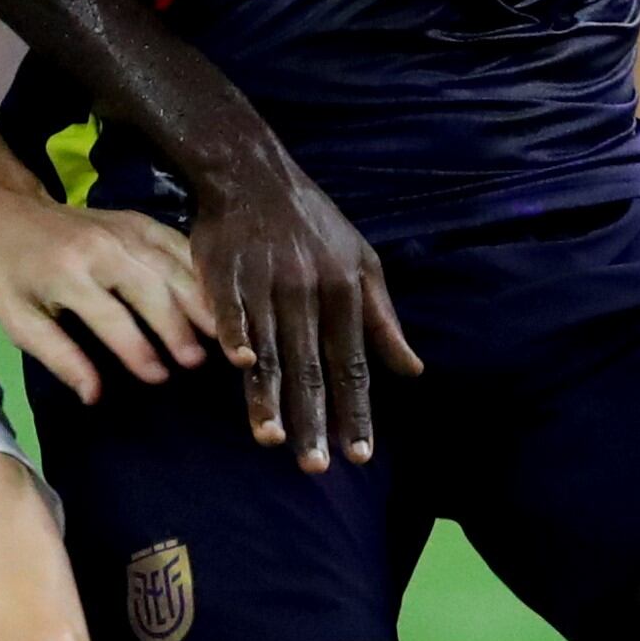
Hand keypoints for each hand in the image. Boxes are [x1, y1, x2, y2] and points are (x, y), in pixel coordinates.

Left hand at [0, 174, 219, 406]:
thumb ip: (59, 356)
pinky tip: (221, 295)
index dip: (136, 349)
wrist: (5, 211)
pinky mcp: (139, 220)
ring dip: (200, 300)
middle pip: (150, 288)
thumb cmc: (8, 274)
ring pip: (172, 265)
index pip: (109, 316)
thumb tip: (94, 395)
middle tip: (199, 361)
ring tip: (223, 334)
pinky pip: (178, 244)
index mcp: (66, 273)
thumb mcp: (18, 321)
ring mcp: (124, 229)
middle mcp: (101, 247)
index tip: (159, 378)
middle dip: (177, 326)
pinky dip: (201, 270)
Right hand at [187, 146, 424, 473]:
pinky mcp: (227, 273)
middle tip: (315, 468)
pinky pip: (232, 310)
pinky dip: (236, 335)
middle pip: (311, 367)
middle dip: (313, 421)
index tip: (359, 455)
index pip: (352, 364)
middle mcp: (309, 291)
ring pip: (272, 349)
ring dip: (270, 396)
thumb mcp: (363, 262)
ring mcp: (266, 282)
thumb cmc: (313, 223)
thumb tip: (413, 372)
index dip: (355, 411)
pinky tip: (239, 366)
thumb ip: (384, 321)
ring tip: (272, 439)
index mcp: (344, 292)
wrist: (252, 172)